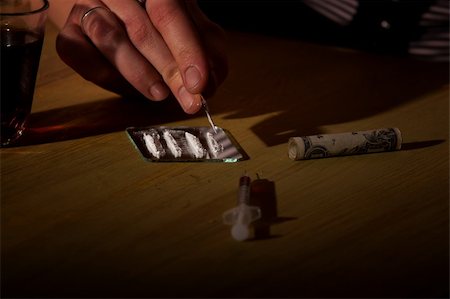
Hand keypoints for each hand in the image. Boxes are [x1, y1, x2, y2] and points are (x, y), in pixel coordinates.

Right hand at [55, 0, 227, 113]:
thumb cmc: (159, 23)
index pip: (168, 12)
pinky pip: (81, 57)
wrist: (114, 12)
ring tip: (160, 94)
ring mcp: (88, 8)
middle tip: (189, 100)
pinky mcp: (69, 32)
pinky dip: (106, 77)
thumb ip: (205, 51)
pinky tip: (126, 86)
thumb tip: (208, 83)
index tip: (198, 83)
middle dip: (169, 71)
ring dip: (139, 74)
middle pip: (141, 30)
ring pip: (110, 40)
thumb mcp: (191, 29)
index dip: (186, 50)